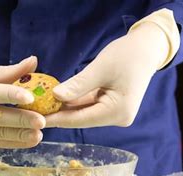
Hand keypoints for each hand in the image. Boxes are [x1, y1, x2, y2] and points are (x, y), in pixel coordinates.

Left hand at [46, 15, 176, 127]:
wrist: (147, 49)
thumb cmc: (127, 55)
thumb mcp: (100, 69)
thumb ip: (78, 85)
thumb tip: (55, 96)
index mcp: (118, 112)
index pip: (81, 119)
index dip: (58, 118)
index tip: (37, 118)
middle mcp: (118, 118)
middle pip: (82, 118)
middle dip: (59, 113)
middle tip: (35, 111)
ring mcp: (115, 114)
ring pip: (84, 112)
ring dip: (65, 107)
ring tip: (42, 105)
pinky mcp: (112, 107)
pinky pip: (89, 106)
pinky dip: (75, 101)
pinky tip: (57, 98)